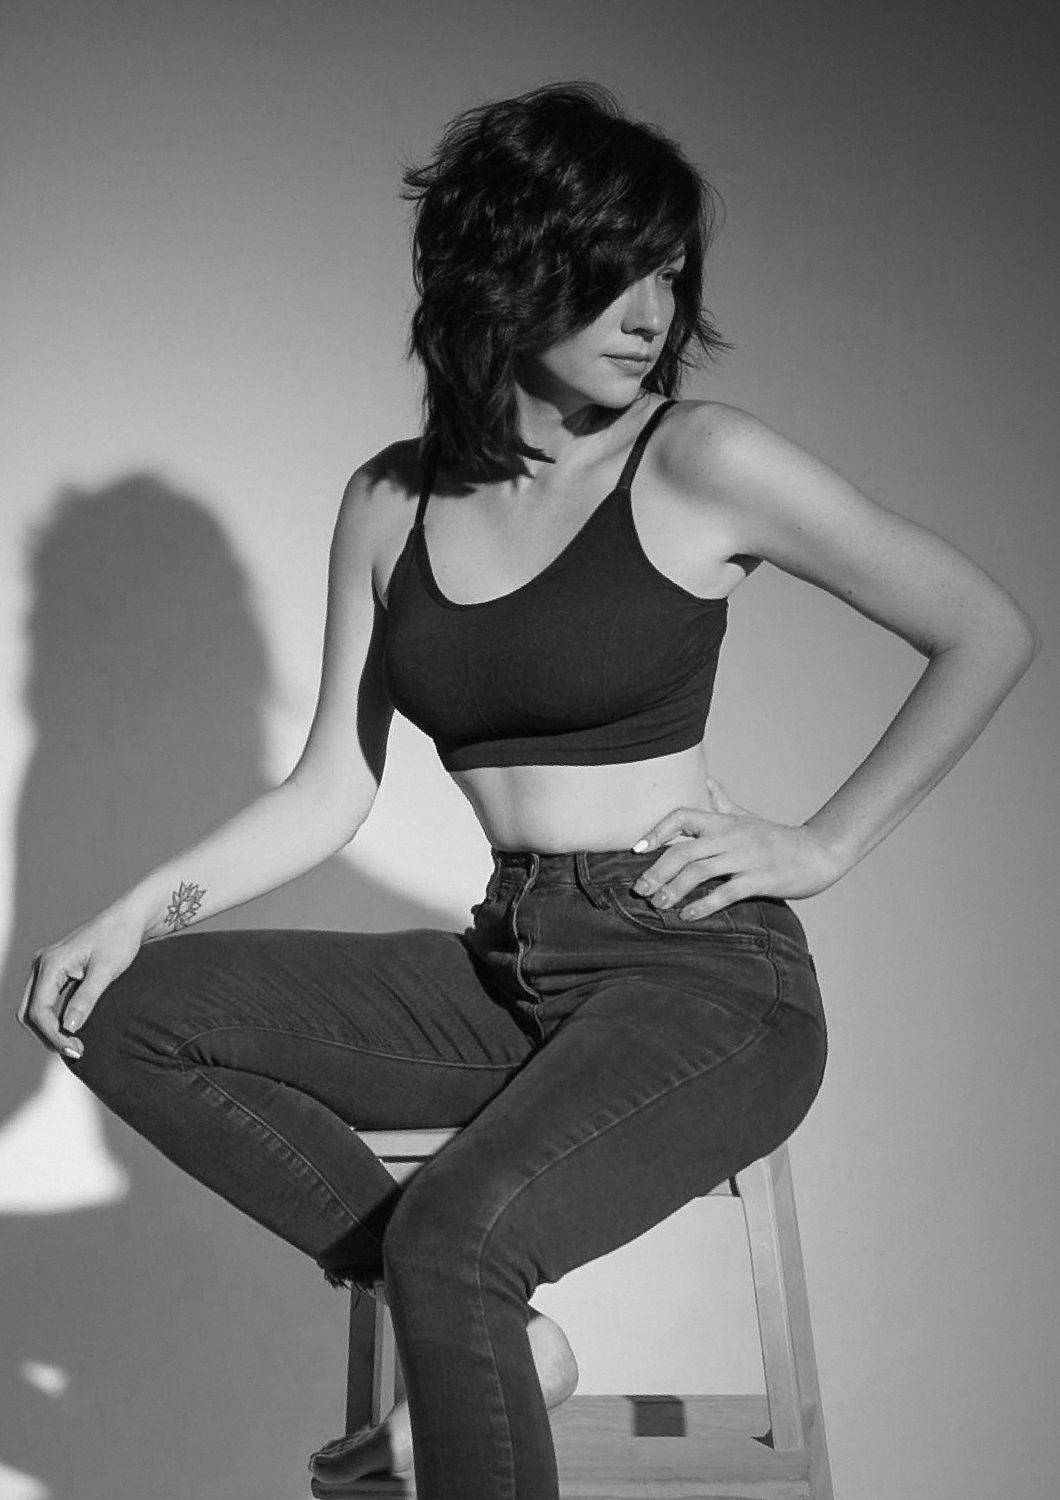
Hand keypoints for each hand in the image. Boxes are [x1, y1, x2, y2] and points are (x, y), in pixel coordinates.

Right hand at [16, 908, 143, 1059]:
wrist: (128, 919)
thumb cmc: (119, 939)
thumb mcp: (106, 970)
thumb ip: (86, 999)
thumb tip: (68, 1028)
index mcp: (51, 963)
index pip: (38, 1010)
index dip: (53, 1035)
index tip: (75, 1050)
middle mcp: (42, 964)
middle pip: (29, 1012)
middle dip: (48, 1035)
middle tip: (75, 1051)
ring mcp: (47, 967)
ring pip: (35, 1008)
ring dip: (50, 1029)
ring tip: (75, 1044)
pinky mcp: (57, 971)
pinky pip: (46, 1001)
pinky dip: (54, 1018)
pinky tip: (73, 1029)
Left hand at [630, 777, 843, 915]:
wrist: (818, 853)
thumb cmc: (776, 838)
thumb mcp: (745, 817)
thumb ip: (720, 803)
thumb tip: (704, 780)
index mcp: (724, 822)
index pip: (682, 816)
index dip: (657, 831)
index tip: (637, 849)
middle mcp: (730, 837)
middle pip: (683, 851)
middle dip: (656, 871)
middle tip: (638, 890)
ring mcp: (744, 859)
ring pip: (699, 872)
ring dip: (673, 890)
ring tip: (658, 904)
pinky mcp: (759, 880)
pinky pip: (725, 894)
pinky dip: (703, 906)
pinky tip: (687, 916)